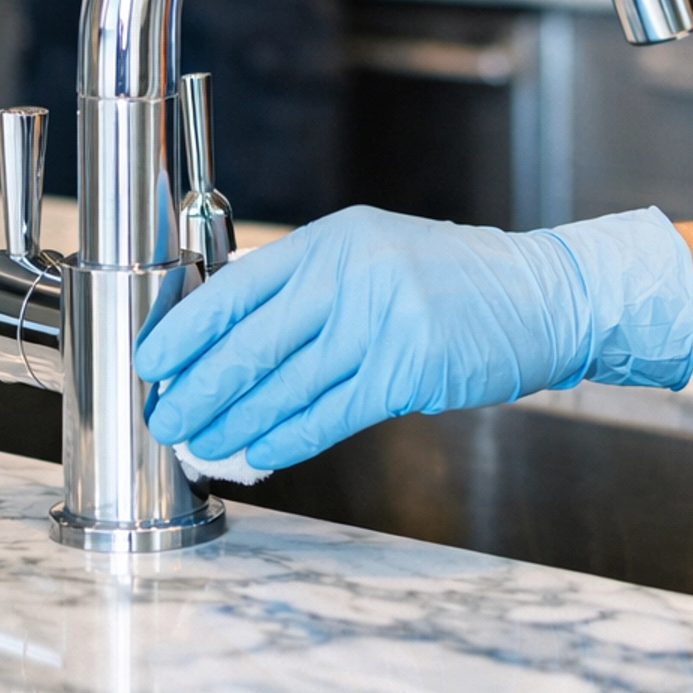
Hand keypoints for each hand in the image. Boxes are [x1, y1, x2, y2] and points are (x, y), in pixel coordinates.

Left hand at [136, 203, 692, 471]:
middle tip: (165, 417)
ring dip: (233, 423)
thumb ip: (311, 287)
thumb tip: (233, 337)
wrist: (541, 296)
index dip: (186, 327)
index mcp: (335, 241)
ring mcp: (381, 322)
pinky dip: (285, 438)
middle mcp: (353, 275)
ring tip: (200, 445)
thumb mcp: (375, 255)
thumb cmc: (453, 280)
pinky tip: (258, 451)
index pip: (239, 284)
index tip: (152, 359)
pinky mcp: (407, 371)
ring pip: (284, 386)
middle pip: (251, 343)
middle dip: (199, 387)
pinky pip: (328, 415)